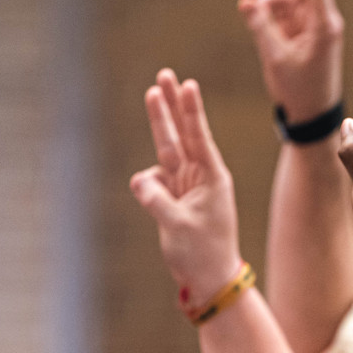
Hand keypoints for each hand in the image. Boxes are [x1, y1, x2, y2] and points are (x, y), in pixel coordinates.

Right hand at [130, 69, 243, 307]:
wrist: (209, 278)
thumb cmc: (202, 253)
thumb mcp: (179, 227)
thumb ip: (158, 201)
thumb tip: (140, 179)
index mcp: (212, 179)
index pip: (199, 138)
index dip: (192, 111)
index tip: (189, 84)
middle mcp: (201, 176)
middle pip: (183, 133)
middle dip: (173, 104)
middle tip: (166, 75)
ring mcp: (185, 185)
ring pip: (167, 148)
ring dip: (159, 122)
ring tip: (152, 92)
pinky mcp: (171, 196)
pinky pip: (151, 182)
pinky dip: (146, 188)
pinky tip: (157, 209)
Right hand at [238, 0, 344, 121]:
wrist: (312, 115)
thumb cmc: (300, 90)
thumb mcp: (276, 60)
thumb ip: (262, 28)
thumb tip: (248, 1)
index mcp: (324, 26)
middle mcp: (322, 19)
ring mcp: (312, 22)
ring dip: (269, 9)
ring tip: (272, 43)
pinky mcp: (302, 29)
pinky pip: (280, 11)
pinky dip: (268, 17)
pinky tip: (267, 37)